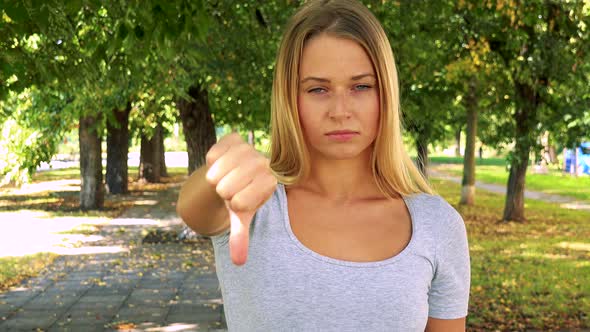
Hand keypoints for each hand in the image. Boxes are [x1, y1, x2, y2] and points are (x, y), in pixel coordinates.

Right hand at [205, 132, 276, 265]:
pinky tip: (222, 162)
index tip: (241, 198)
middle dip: (223, 192)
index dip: (233, 204)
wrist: (236, 172)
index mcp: (269, 183)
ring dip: (216, 177)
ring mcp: (248, 148)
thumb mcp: (241, 216)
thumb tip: (238, 262)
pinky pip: (211, 155)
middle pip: (225, 188)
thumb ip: (240, 237)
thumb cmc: (241, 196)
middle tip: (232, 187)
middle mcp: (263, 163)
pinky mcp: (233, 138)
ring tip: (227, 175)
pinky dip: (211, 162)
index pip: (238, 203)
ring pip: (215, 173)